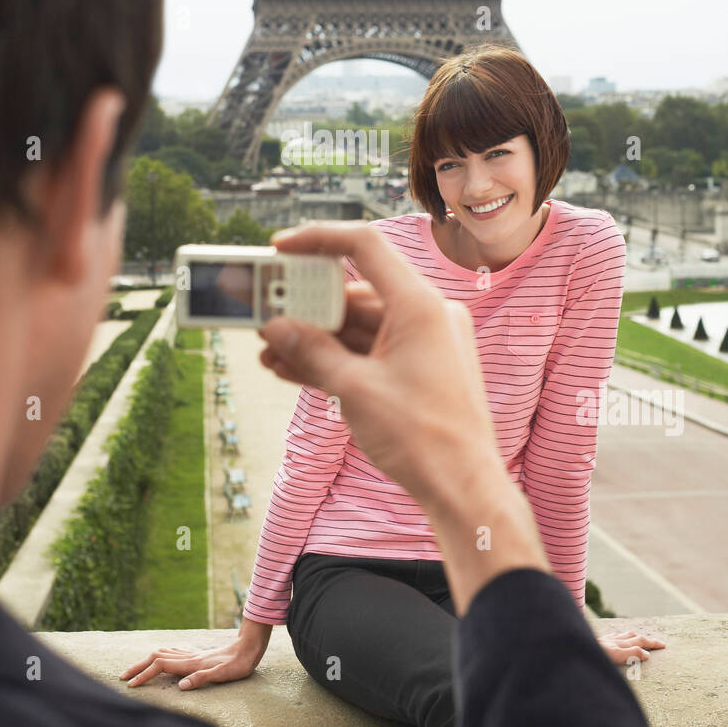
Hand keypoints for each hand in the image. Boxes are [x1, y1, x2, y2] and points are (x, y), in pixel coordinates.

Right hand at [119, 636, 262, 690]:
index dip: (144, 675)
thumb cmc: (239, 664)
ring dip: (146, 661)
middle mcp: (189, 656)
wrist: (250, 647)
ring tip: (135, 669)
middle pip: (155, 657)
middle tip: (122, 677)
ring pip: (162, 653)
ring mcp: (192, 654)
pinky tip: (161, 658)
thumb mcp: (225, 675)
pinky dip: (160, 656)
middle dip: (138, 667)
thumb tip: (180, 686)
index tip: (130, 686)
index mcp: (192, 663)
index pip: (160, 666)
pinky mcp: (198, 654)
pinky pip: (173, 652)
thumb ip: (202, 679)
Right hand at [258, 220, 548, 616]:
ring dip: (314, 337)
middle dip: (305, 305)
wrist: (463, 487)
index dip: (317, 239)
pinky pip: (369, 351)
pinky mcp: (418, 368)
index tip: (279, 247)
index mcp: (419, 304)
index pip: (363, 245)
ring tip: (268, 350)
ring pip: (358, 326)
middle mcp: (426, 314)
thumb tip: (275, 328)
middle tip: (264, 310)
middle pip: (355, 291)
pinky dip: (335, 357)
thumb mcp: (354, 389)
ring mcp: (424, 342)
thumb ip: (311, 352)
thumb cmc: (422, 437)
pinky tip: (290, 368)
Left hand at [598, 630, 665, 664]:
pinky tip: (618, 639)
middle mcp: (613, 640)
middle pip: (634, 637)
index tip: (663, 646)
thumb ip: (631, 653)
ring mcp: (605, 640)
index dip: (651, 644)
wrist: (574, 648)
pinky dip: (620, 637)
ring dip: (634, 636)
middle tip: (659, 643)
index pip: (640, 642)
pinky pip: (613, 637)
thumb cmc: (594, 654)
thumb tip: (647, 654)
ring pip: (623, 635)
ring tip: (641, 638)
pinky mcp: (598, 642)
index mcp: (619, 644)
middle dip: (647, 640)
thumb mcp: (615, 655)